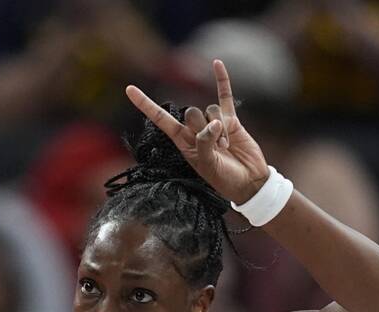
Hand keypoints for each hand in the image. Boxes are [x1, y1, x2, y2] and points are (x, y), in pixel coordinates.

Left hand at [125, 60, 269, 204]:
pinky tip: (216, 63)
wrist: (248, 181)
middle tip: (216, 148)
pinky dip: (222, 80)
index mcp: (183, 142)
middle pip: (190, 113)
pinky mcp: (230, 120)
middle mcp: (195, 130)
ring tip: (226, 147)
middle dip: (203, 128)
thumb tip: (213, 123)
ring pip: (209, 110)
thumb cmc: (224, 179)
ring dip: (220, 129)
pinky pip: (224, 96)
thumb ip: (205, 143)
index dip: (146, 105)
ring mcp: (213, 123)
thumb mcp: (208, 166)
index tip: (129, 89)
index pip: (161, 119)